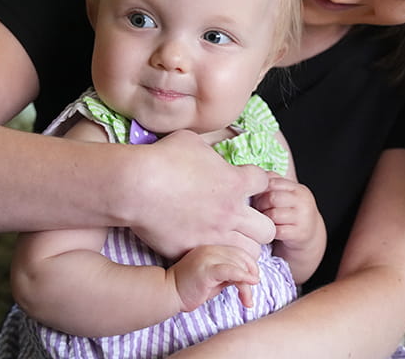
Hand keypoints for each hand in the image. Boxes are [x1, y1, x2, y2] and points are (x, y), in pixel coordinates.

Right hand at [127, 130, 274, 260]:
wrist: (135, 185)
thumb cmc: (161, 158)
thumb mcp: (191, 141)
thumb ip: (208, 152)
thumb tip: (206, 154)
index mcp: (235, 182)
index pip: (264, 184)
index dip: (254, 184)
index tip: (242, 184)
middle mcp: (231, 212)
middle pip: (269, 229)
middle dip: (259, 224)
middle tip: (242, 221)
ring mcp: (214, 235)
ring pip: (251, 253)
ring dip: (243, 247)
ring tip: (229, 240)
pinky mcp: (193, 251)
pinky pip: (217, 263)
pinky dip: (214, 258)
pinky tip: (204, 249)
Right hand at [168, 245, 260, 310]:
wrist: (167, 293)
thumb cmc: (189, 288)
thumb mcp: (214, 279)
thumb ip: (229, 274)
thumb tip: (249, 277)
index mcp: (212, 248)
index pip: (238, 251)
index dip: (250, 265)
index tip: (254, 280)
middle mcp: (211, 249)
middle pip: (241, 257)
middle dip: (252, 276)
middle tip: (250, 297)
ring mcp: (208, 257)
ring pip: (238, 264)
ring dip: (248, 283)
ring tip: (247, 300)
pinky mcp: (206, 269)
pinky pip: (230, 270)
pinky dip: (243, 276)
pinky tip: (250, 283)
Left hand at [252, 173, 322, 253]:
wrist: (311, 233)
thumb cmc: (292, 212)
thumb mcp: (287, 196)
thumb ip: (273, 185)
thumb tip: (254, 178)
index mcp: (298, 189)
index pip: (273, 182)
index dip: (260, 190)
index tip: (256, 197)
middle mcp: (303, 201)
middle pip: (272, 198)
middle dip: (260, 204)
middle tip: (258, 210)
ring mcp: (303, 218)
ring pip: (273, 215)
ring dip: (264, 219)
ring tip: (263, 220)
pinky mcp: (300, 233)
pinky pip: (277, 231)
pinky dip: (270, 231)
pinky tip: (270, 231)